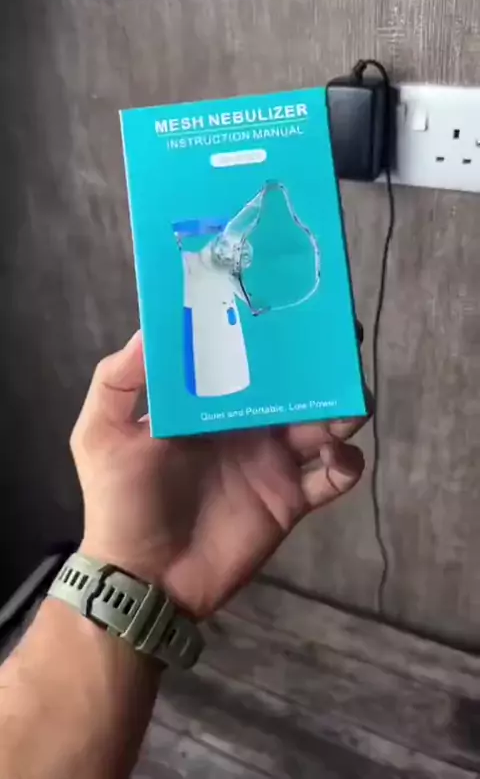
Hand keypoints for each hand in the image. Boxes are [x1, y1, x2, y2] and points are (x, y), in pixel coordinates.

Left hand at [72, 332, 366, 617]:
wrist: (144, 577)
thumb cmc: (119, 500)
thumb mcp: (101, 434)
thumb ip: (119, 380)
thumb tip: (152, 325)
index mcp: (211, 402)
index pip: (249, 356)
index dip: (271, 331)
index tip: (289, 303)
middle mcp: (249, 424)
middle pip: (299, 382)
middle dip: (324, 361)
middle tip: (341, 342)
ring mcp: (274, 460)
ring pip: (328, 421)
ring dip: (345, 406)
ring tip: (347, 402)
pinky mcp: (290, 499)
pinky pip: (335, 476)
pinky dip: (348, 462)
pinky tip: (336, 456)